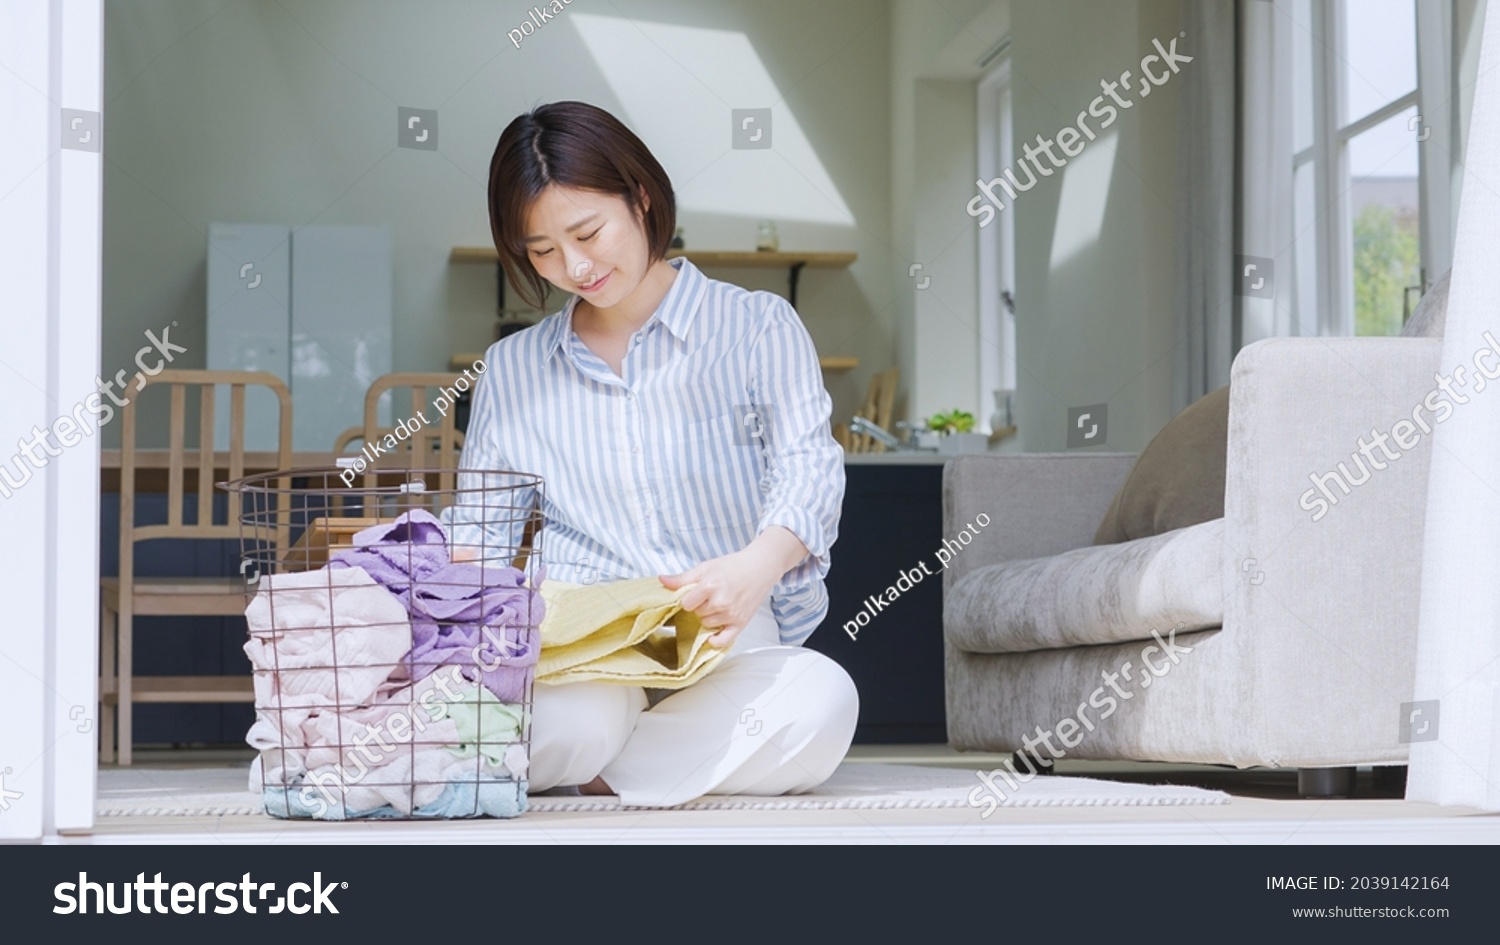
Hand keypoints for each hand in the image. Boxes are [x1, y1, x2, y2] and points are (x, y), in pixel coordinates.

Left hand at [659, 527, 807, 647]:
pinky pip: (723, 641)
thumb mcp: (705, 567)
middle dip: (700, 606)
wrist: (759, 568)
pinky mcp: (740, 623)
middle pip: (697, 614)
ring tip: (718, 605)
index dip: (689, 598)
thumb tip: (661, 580)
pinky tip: (712, 635)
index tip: (695, 594)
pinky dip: (715, 641)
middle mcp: (720, 602)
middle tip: (710, 596)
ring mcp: (731, 614)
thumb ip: (683, 578)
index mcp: (709, 586)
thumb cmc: (733, 566)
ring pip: (707, 625)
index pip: (686, 603)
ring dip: (708, 617)